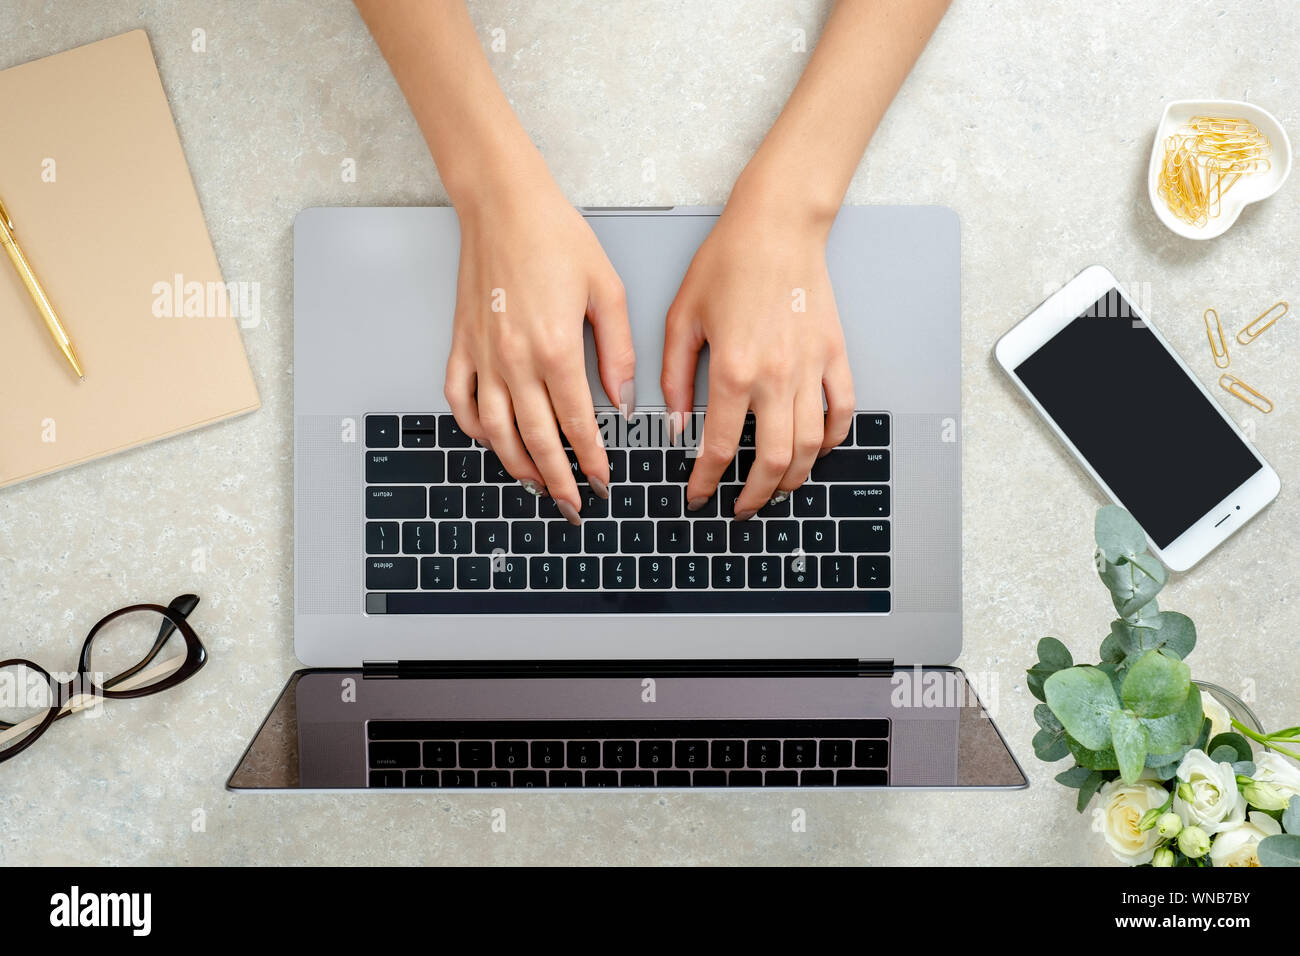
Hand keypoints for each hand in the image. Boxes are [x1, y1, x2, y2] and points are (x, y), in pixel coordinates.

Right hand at [444, 184, 634, 523]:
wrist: (503, 203)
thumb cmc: (555, 237)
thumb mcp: (607, 290)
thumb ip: (617, 352)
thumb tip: (624, 400)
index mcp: (556, 349)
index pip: (579, 424)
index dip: (591, 459)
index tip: (603, 481)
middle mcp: (515, 360)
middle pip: (536, 439)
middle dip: (557, 479)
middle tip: (572, 503)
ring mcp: (482, 355)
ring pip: (496, 431)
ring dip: (516, 464)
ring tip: (536, 483)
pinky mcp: (460, 344)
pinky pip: (460, 400)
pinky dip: (474, 428)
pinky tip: (491, 439)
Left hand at [661, 192, 852, 519]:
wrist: (778, 225)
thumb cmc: (727, 262)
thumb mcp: (682, 317)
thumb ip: (674, 376)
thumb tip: (678, 423)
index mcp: (732, 369)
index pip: (718, 446)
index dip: (705, 481)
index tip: (698, 497)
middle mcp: (775, 376)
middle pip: (772, 461)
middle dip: (755, 496)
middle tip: (740, 507)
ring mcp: (810, 368)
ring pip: (809, 446)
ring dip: (793, 479)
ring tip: (777, 490)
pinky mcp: (834, 355)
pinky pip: (841, 411)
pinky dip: (831, 439)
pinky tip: (816, 450)